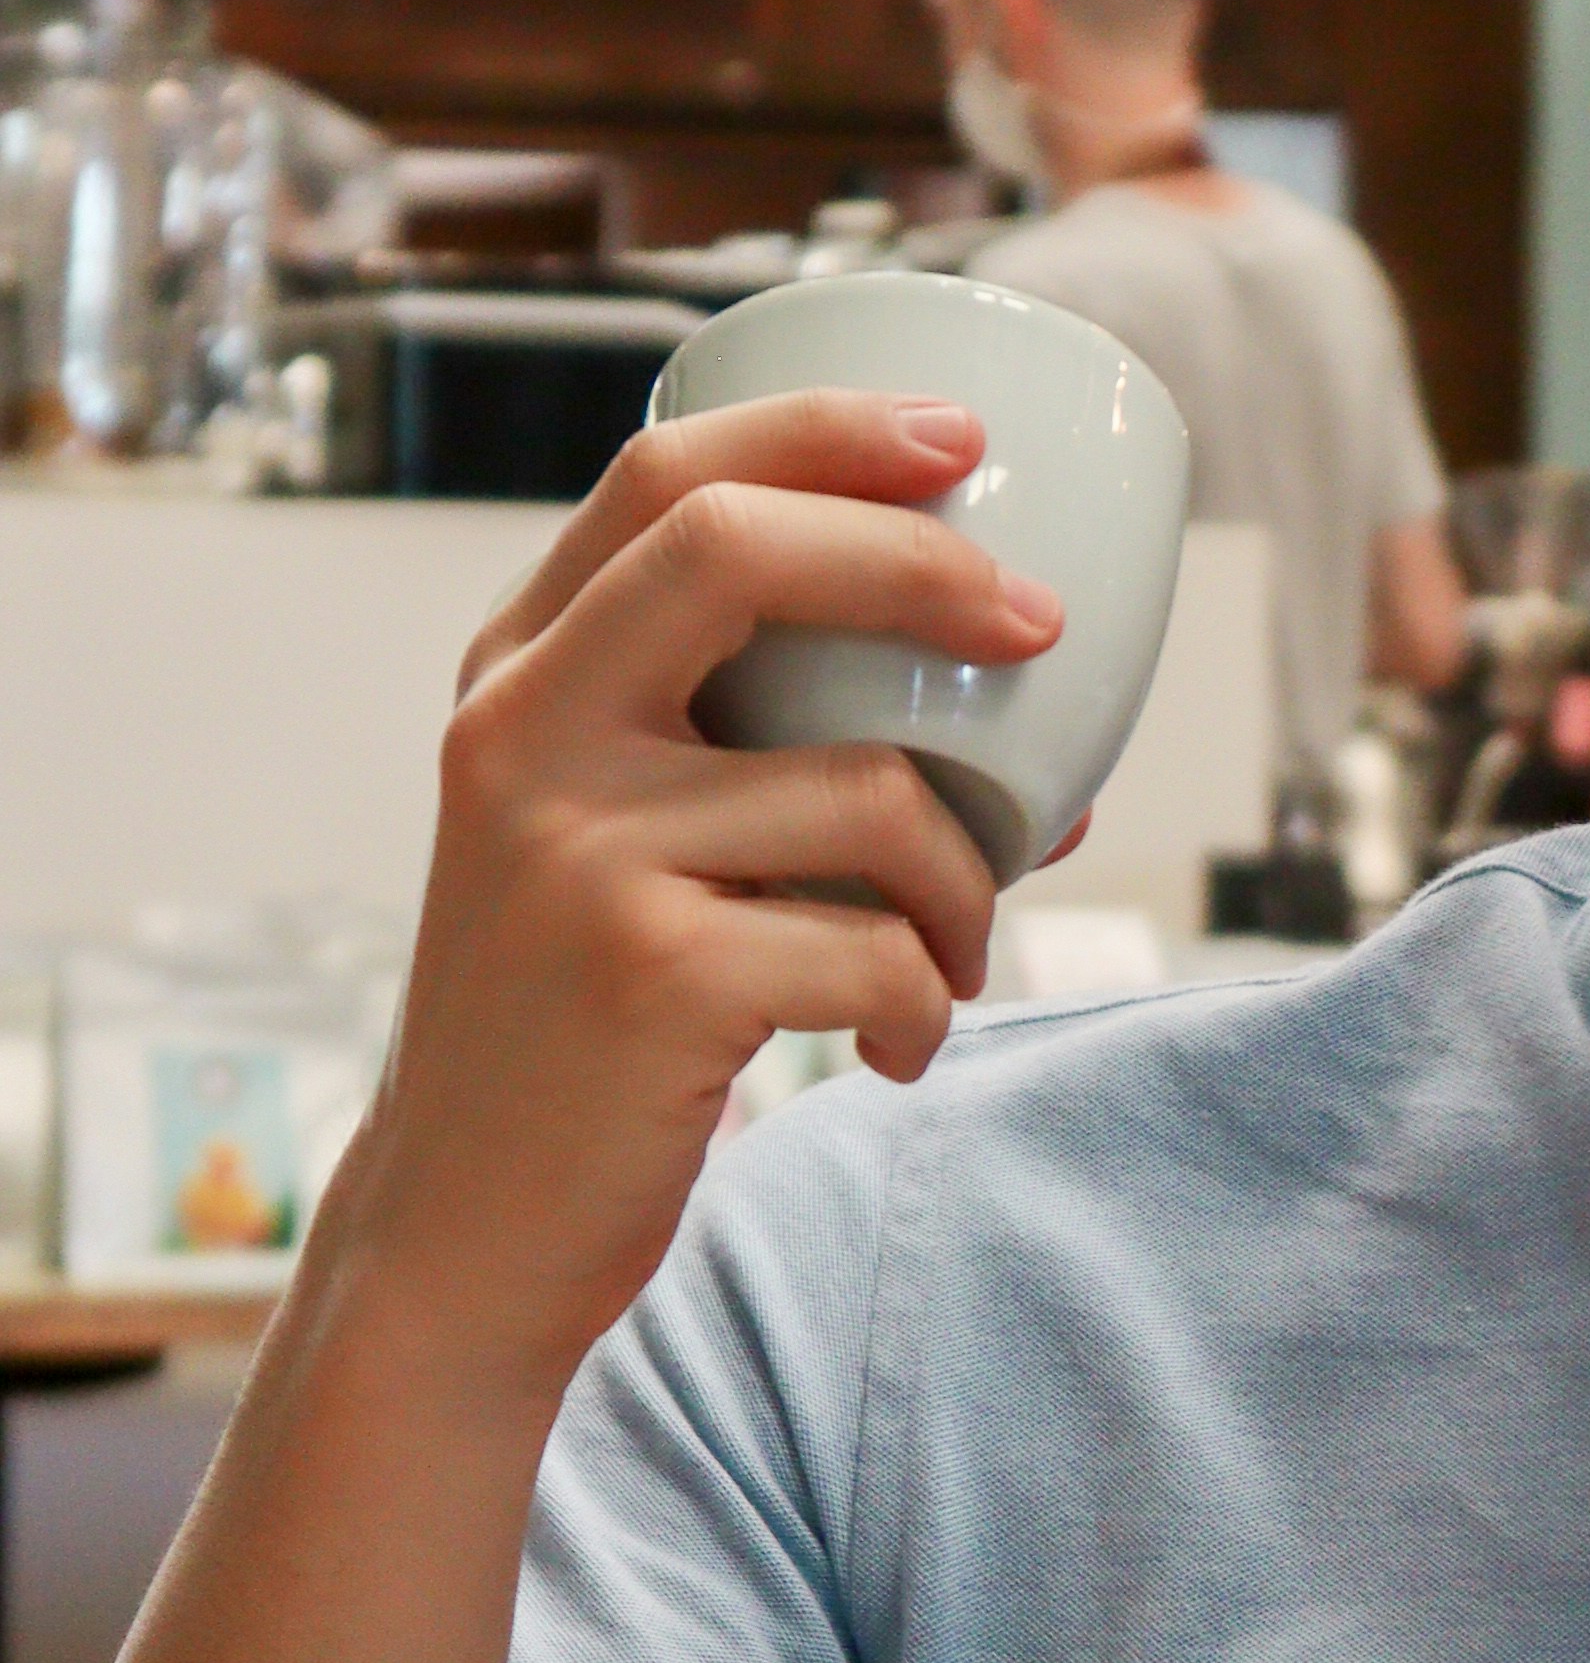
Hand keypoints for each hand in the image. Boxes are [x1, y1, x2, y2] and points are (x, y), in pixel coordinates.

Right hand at [331, 393, 1059, 1412]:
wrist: (465, 1231)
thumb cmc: (584, 1030)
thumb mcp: (623, 853)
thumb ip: (765, 765)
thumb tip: (1051, 751)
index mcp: (519, 676)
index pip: (666, 477)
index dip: (826, 431)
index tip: (963, 435)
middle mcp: (522, 736)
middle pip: (736, 546)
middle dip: (920, 562)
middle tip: (1042, 628)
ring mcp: (576, 852)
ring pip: (870, 792)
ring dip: (965, 886)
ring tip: (952, 958)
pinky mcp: (649, 976)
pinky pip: (879, 947)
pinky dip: (927, 1003)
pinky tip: (892, 1049)